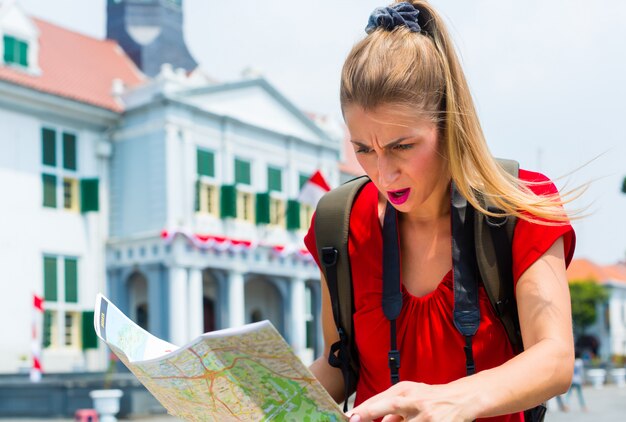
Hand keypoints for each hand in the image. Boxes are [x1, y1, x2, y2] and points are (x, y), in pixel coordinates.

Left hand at [347, 381, 473, 421]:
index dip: (365, 410)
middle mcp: (415, 400)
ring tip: (398, 421)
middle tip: (356, 420)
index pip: (381, 401)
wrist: (460, 398)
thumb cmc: (431, 397)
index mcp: (405, 391)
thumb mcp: (410, 396)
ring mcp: (427, 415)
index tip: (351, 417)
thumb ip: (392, 410)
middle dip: (372, 413)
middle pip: (392, 407)